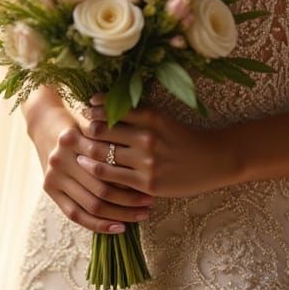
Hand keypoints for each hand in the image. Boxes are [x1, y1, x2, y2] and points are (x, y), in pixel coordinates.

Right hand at [28, 101, 155, 234]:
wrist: (45, 124)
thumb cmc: (80, 122)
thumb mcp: (93, 122)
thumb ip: (112, 134)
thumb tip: (145, 154)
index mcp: (72, 139)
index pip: (106, 165)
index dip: (131, 177)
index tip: (152, 183)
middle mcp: (60, 159)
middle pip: (100, 188)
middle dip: (129, 199)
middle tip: (150, 203)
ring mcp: (53, 176)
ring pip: (91, 204)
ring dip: (119, 214)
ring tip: (141, 215)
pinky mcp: (49, 189)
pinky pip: (75, 214)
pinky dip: (98, 224)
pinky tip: (118, 227)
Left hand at [77, 92, 238, 198]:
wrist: (212, 160)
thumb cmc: (184, 137)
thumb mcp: (162, 119)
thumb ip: (136, 114)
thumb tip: (103, 106)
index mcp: (151, 116)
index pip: (111, 109)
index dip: (94, 108)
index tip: (87, 107)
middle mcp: (147, 137)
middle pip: (102, 131)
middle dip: (86, 129)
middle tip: (76, 128)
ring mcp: (146, 162)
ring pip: (103, 154)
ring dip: (86, 150)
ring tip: (76, 147)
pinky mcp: (147, 183)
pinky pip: (113, 177)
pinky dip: (96, 170)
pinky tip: (87, 165)